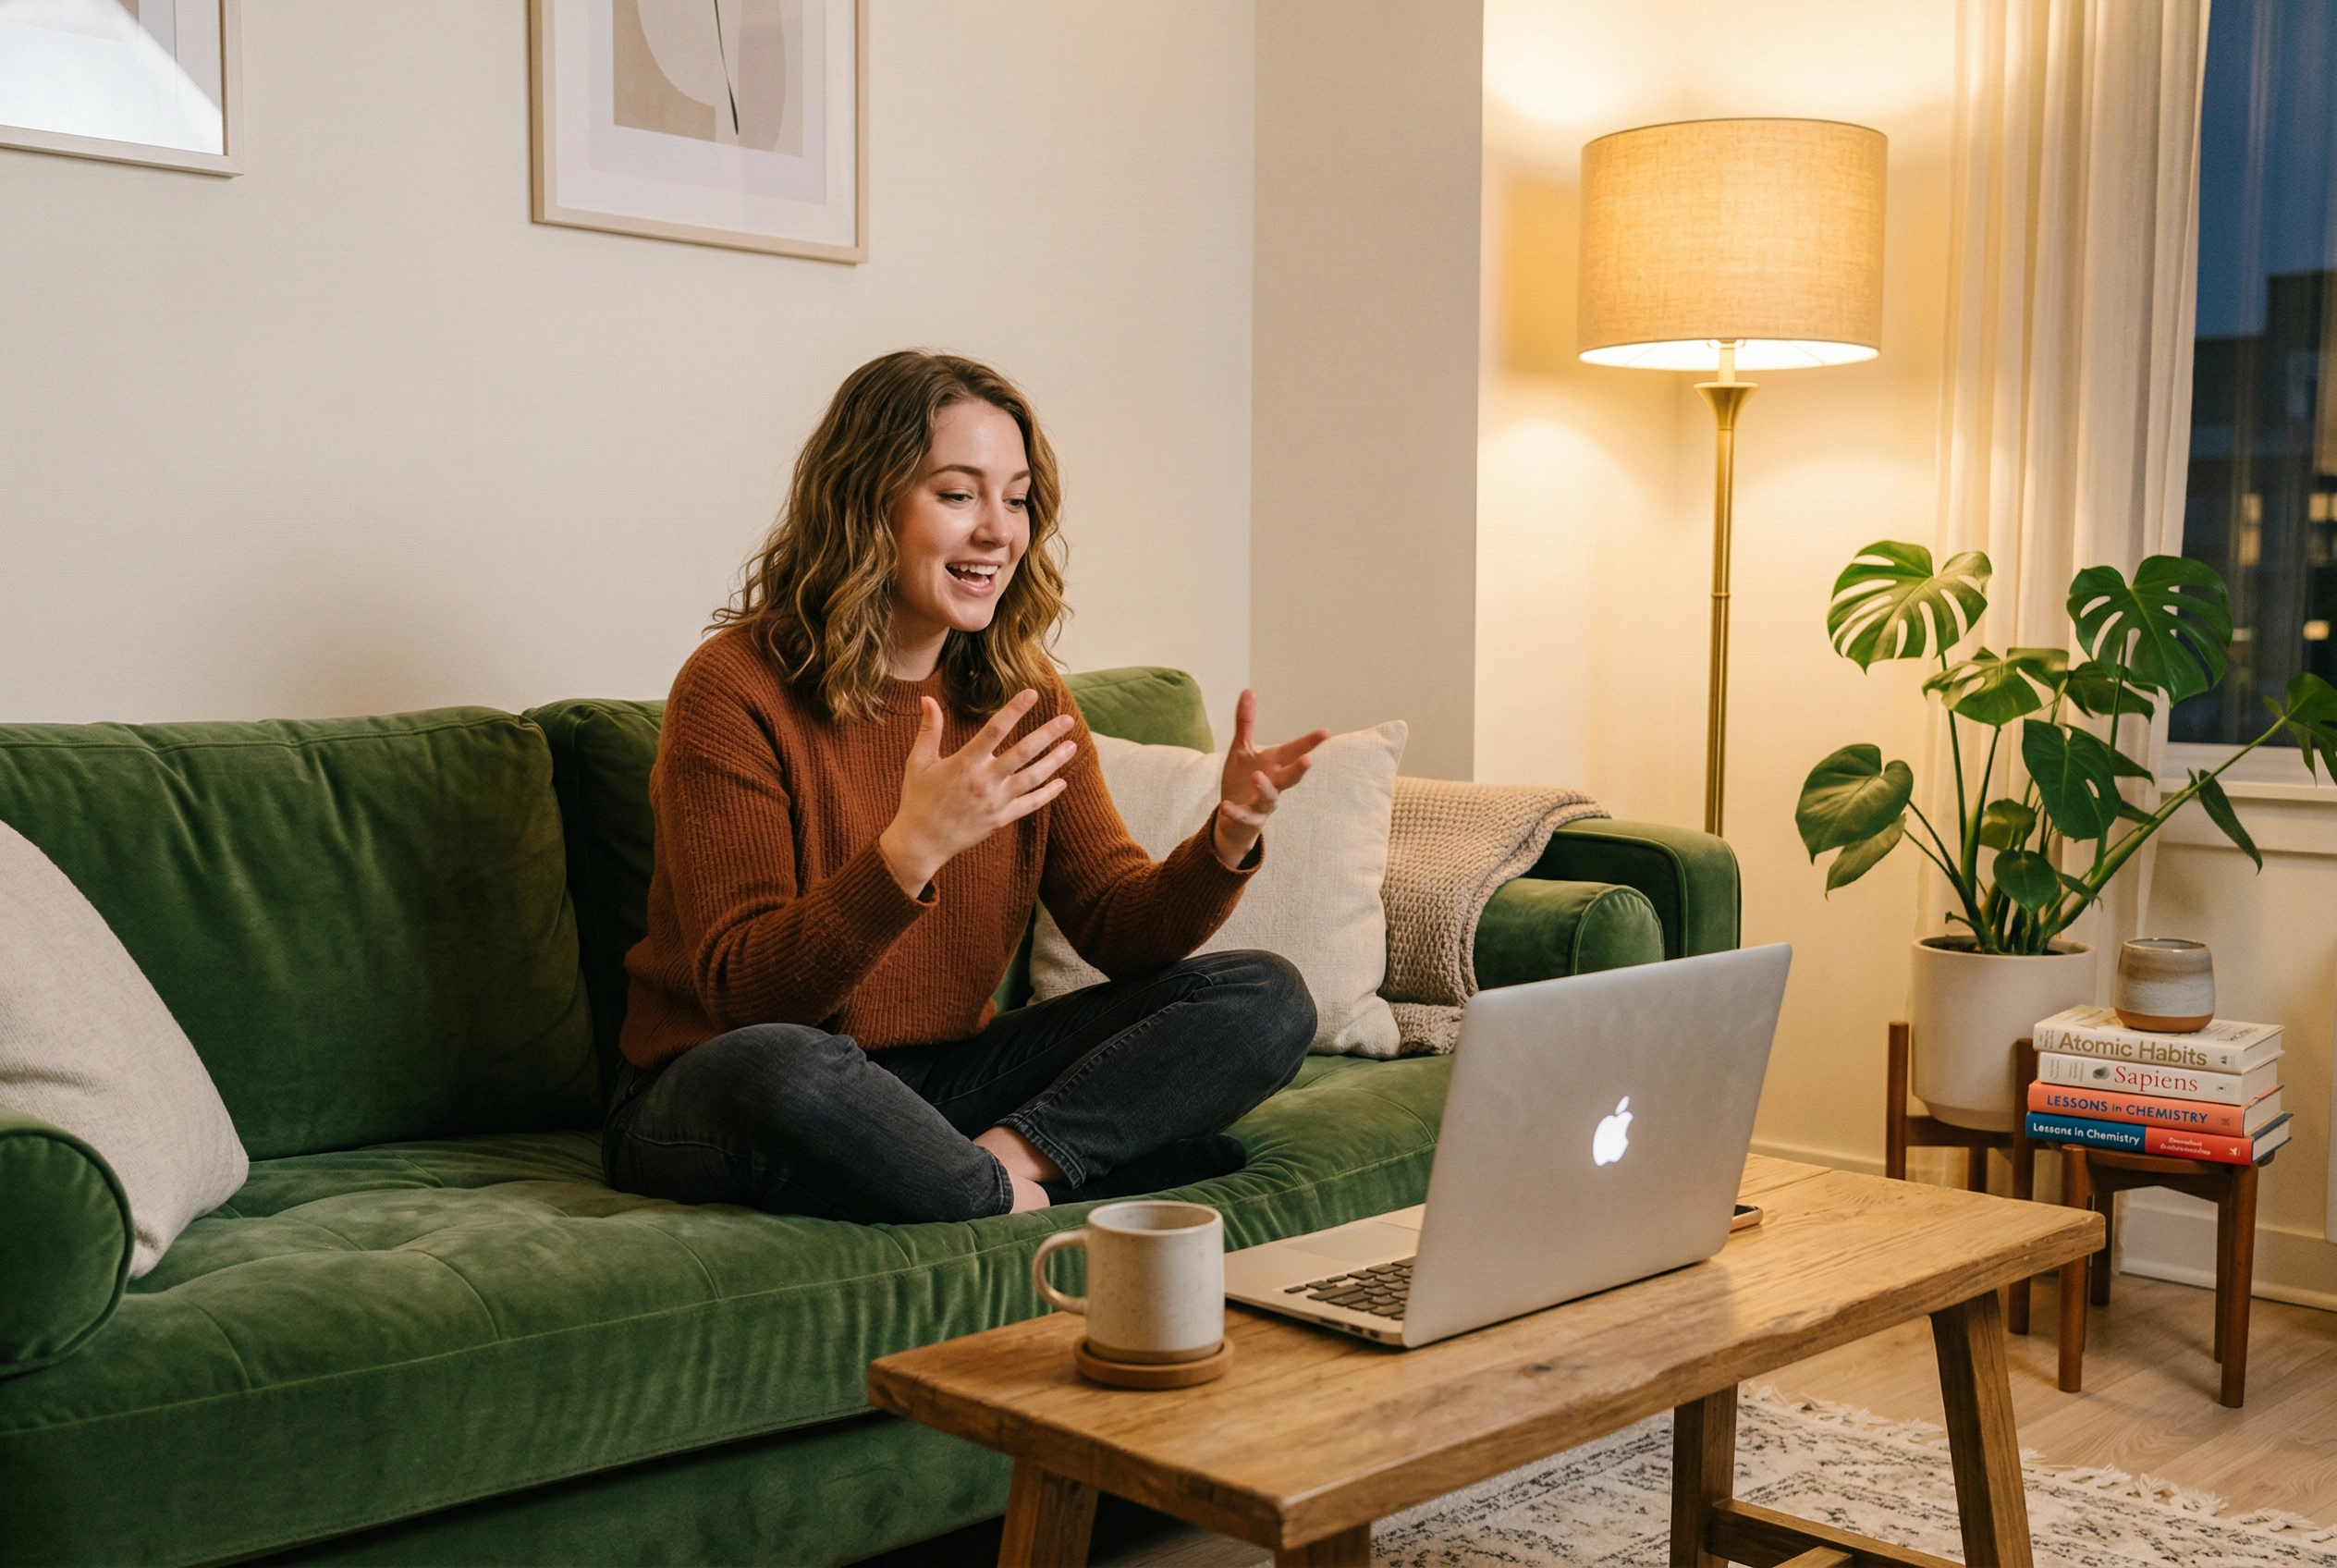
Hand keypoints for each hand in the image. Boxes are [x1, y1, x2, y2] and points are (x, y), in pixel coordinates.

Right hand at [878, 690, 1076, 895]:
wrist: (921, 843)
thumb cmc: (918, 799)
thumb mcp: (919, 762)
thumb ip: (929, 730)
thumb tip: (927, 698)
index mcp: (964, 763)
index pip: (994, 730)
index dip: (1014, 710)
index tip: (1032, 693)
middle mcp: (984, 781)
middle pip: (1023, 753)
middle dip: (1047, 734)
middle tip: (1067, 719)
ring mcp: (995, 802)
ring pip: (1033, 778)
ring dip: (1055, 761)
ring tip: (1072, 746)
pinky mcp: (1001, 819)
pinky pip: (1030, 805)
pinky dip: (1048, 794)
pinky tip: (1062, 782)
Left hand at [1211, 690, 1328, 868]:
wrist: (1233, 818)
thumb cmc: (1242, 780)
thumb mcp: (1242, 748)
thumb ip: (1246, 722)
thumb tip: (1248, 690)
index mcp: (1273, 764)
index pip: (1294, 751)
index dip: (1309, 742)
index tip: (1326, 732)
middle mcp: (1273, 783)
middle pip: (1290, 776)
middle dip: (1299, 769)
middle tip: (1309, 760)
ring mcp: (1261, 803)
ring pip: (1269, 797)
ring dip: (1265, 787)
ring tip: (1257, 775)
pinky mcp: (1246, 818)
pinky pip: (1243, 816)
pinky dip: (1235, 812)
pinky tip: (1224, 806)